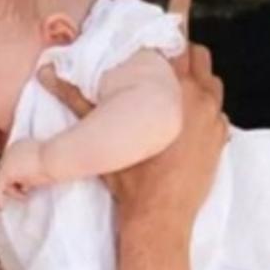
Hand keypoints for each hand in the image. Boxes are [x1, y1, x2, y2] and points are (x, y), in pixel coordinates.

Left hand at [0, 139, 53, 206]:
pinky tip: (2, 206)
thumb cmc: (57, 161)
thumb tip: (23, 185)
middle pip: (6, 173)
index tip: (25, 188)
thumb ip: (30, 170)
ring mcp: (6, 160)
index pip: (13, 164)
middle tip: (25, 194)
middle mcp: (11, 150)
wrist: (58, 157)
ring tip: (25, 195)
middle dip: (15, 186)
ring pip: (2, 181)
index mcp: (20, 146)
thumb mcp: (42, 164)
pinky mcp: (5, 171)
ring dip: (13, 192)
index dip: (18, 179)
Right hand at [37, 42, 225, 269]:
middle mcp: (202, 100)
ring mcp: (216, 121)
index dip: (160, 54)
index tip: (145, 65)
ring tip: (172, 100)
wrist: (159, 217)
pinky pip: (217, 113)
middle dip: (181, 64)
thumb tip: (49, 77)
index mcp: (176, 92)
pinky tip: (183, 126)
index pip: (177, 51)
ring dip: (196, 85)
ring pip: (213, 84)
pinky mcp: (221, 140)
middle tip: (158, 78)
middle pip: (199, 59)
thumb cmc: (131, 180)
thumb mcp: (102, 137)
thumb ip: (78, 102)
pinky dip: (203, 112)